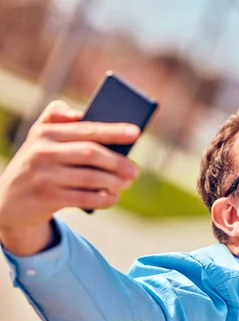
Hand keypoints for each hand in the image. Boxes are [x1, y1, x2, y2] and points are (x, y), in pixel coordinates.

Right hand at [0, 100, 139, 254]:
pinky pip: (84, 197)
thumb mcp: (40, 138)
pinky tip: (113, 197)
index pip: (86, 129)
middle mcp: (43, 152)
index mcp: (46, 132)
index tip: (136, 132)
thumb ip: (56, 118)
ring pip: (90, 177)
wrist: (8, 200)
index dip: (113, 131)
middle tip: (135, 170)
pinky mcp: (47, 198)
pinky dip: (103, 198)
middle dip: (118, 162)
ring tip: (127, 183)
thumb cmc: (38, 164)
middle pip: (91, 153)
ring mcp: (44, 175)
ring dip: (114, 181)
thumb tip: (78, 113)